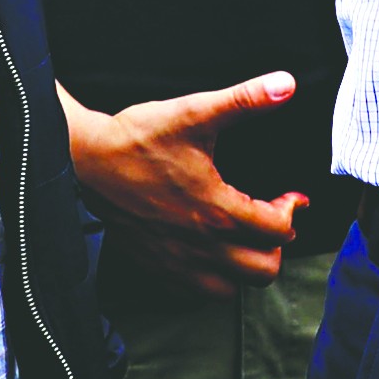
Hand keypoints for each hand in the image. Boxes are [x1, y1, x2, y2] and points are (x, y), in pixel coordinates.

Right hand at [61, 74, 309, 297]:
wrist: (86, 161)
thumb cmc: (139, 138)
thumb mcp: (195, 112)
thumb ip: (245, 99)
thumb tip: (287, 84)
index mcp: (216, 211)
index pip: (277, 231)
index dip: (292, 212)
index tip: (291, 197)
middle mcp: (199, 245)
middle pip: (263, 270)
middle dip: (276, 245)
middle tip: (269, 219)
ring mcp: (176, 262)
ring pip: (231, 288)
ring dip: (246, 266)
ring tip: (244, 237)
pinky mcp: (155, 267)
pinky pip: (196, 294)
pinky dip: (214, 279)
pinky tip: (212, 250)